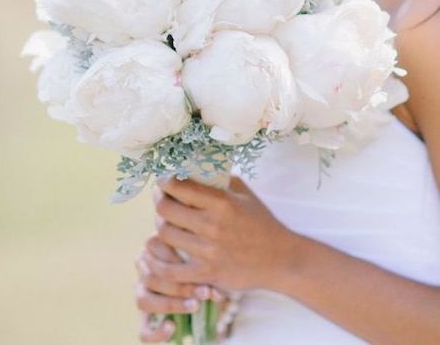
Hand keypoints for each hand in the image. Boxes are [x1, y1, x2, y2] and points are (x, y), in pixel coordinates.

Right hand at [136, 235, 224, 342]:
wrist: (199, 281)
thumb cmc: (201, 262)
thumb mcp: (201, 260)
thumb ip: (205, 269)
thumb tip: (216, 293)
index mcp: (152, 249)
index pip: (152, 248)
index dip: (172, 258)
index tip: (196, 265)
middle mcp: (143, 270)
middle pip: (150, 277)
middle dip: (180, 286)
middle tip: (204, 292)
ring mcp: (141, 293)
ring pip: (144, 300)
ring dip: (171, 304)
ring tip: (195, 306)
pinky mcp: (146, 318)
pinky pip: (143, 331)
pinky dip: (156, 332)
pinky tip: (172, 327)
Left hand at [149, 176, 299, 291]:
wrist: (281, 259)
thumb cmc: (261, 222)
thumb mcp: (244, 193)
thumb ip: (220, 179)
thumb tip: (196, 165)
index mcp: (222, 203)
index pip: (180, 186)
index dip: (165, 181)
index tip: (163, 179)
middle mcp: (213, 225)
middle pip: (166, 209)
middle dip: (159, 200)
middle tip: (160, 197)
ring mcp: (209, 251)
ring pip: (165, 233)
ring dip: (160, 224)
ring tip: (164, 220)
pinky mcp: (207, 274)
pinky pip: (170, 270)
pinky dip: (160, 261)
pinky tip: (161, 251)